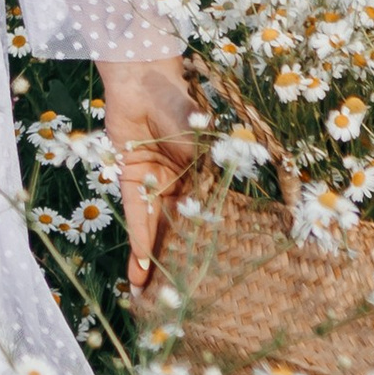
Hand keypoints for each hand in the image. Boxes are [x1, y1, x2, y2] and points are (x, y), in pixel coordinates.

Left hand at [99, 55, 200, 297]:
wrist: (143, 79)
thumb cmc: (180, 103)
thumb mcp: (205, 140)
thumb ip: (216, 170)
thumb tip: (244, 193)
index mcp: (203, 174)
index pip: (207, 216)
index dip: (209, 243)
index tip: (217, 273)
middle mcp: (179, 183)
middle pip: (179, 227)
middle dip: (177, 259)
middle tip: (179, 295)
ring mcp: (153, 182)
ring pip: (155, 227)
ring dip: (153, 258)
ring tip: (153, 292)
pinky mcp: (129, 178)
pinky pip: (135, 214)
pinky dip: (138, 238)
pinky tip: (140, 264)